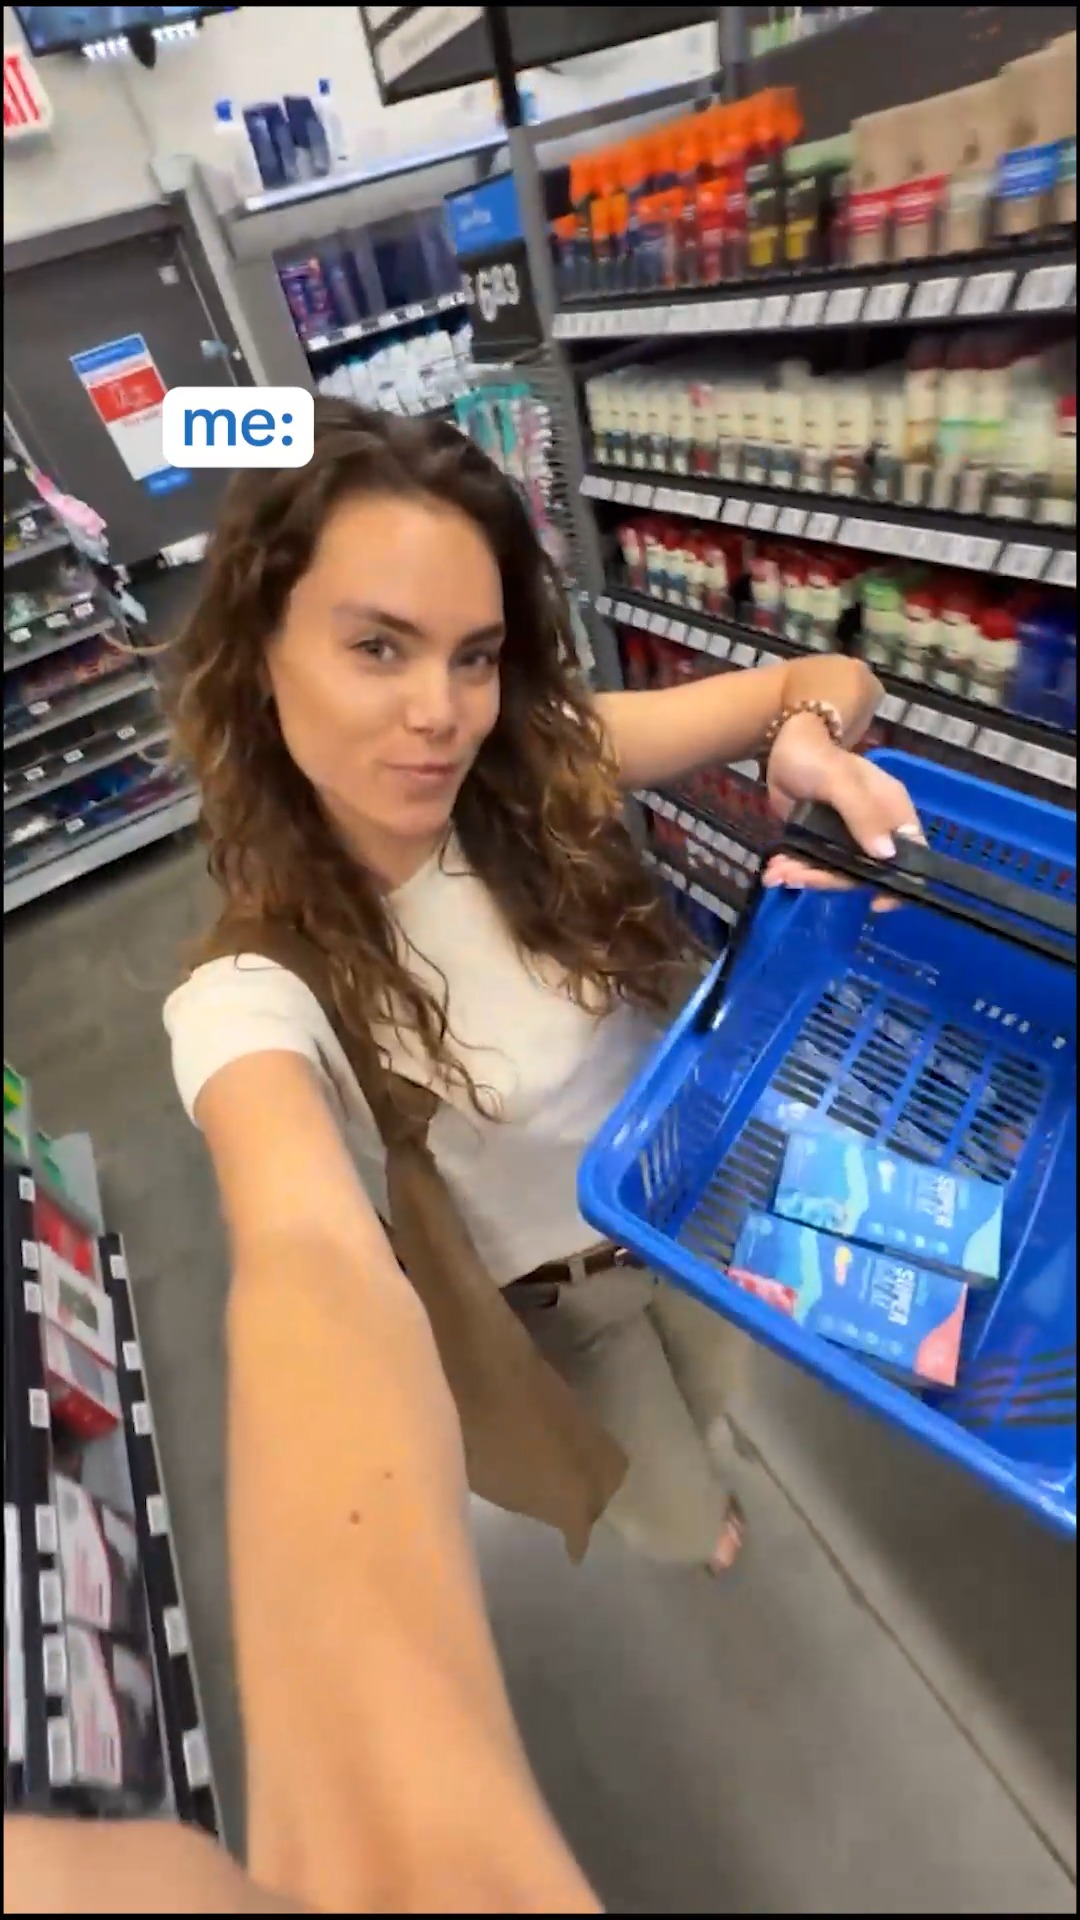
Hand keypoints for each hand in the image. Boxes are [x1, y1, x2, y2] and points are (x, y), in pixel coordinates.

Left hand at [763, 714, 922, 900]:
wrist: (783, 748)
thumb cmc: (819, 758)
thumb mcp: (840, 781)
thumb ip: (862, 814)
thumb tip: (885, 855)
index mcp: (892, 811)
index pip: (911, 853)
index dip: (900, 881)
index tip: (877, 902)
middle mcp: (875, 829)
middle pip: (864, 871)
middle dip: (828, 879)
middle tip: (794, 877)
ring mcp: (848, 838)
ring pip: (836, 872)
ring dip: (806, 877)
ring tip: (776, 874)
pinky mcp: (822, 842)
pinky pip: (815, 866)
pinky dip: (796, 871)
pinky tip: (774, 871)